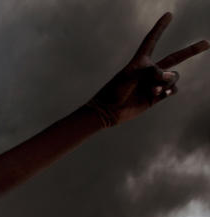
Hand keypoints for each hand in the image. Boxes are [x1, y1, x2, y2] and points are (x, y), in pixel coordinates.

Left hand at [87, 13, 207, 126]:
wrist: (108, 111)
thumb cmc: (115, 90)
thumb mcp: (132, 74)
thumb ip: (151, 71)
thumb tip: (166, 77)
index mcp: (141, 61)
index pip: (152, 40)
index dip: (160, 27)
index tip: (169, 15)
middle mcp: (150, 71)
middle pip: (175, 58)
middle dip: (191, 51)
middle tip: (207, 43)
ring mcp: (154, 84)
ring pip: (173, 77)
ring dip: (167, 81)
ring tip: (153, 90)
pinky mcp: (156, 97)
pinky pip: (172, 90)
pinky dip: (170, 90)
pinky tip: (162, 94)